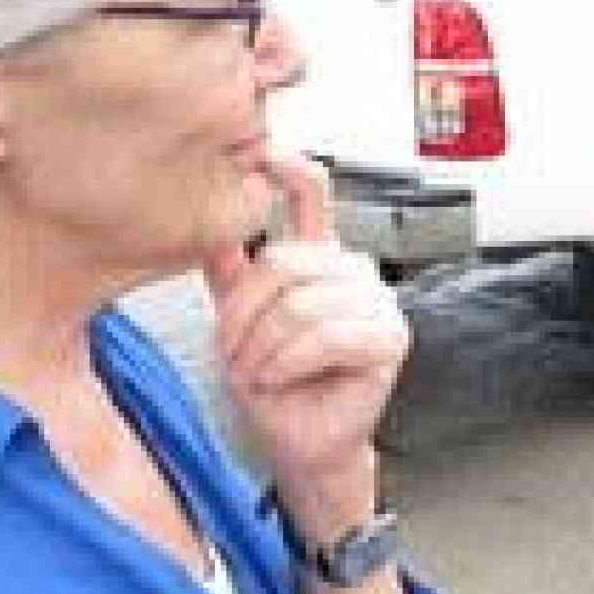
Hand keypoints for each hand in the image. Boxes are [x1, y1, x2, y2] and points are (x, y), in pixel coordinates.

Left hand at [206, 154, 408, 534]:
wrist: (298, 441)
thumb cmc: (273, 384)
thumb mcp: (237, 318)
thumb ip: (228, 269)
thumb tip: (203, 219)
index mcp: (319, 257)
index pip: (313, 194)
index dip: (290, 169)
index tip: (262, 151)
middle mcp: (353, 270)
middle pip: (286, 262)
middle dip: (245, 313)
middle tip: (231, 352)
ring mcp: (378, 301)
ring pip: (301, 304)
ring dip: (263, 347)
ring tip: (256, 373)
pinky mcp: (390, 338)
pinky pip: (325, 335)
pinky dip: (290, 362)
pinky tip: (281, 379)